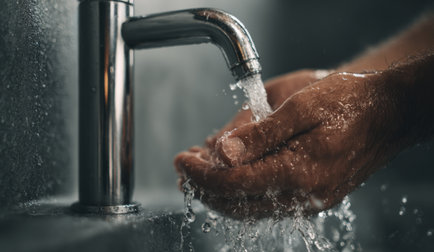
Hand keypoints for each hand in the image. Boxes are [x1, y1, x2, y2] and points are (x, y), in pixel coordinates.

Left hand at [175, 70, 404, 219]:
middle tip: (184, 167)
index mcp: (300, 172)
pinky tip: (230, 175)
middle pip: (238, 204)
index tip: (181, 159)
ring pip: (250, 208)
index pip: (234, 184)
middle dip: (204, 187)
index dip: (202, 175)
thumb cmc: (348, 102)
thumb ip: (260, 133)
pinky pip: (266, 202)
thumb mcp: (301, 106)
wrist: (388, 113)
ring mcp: (309, 200)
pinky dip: (241, 191)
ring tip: (198, 172)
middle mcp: (304, 195)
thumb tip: (222, 152)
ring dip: (219, 192)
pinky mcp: (312, 196)